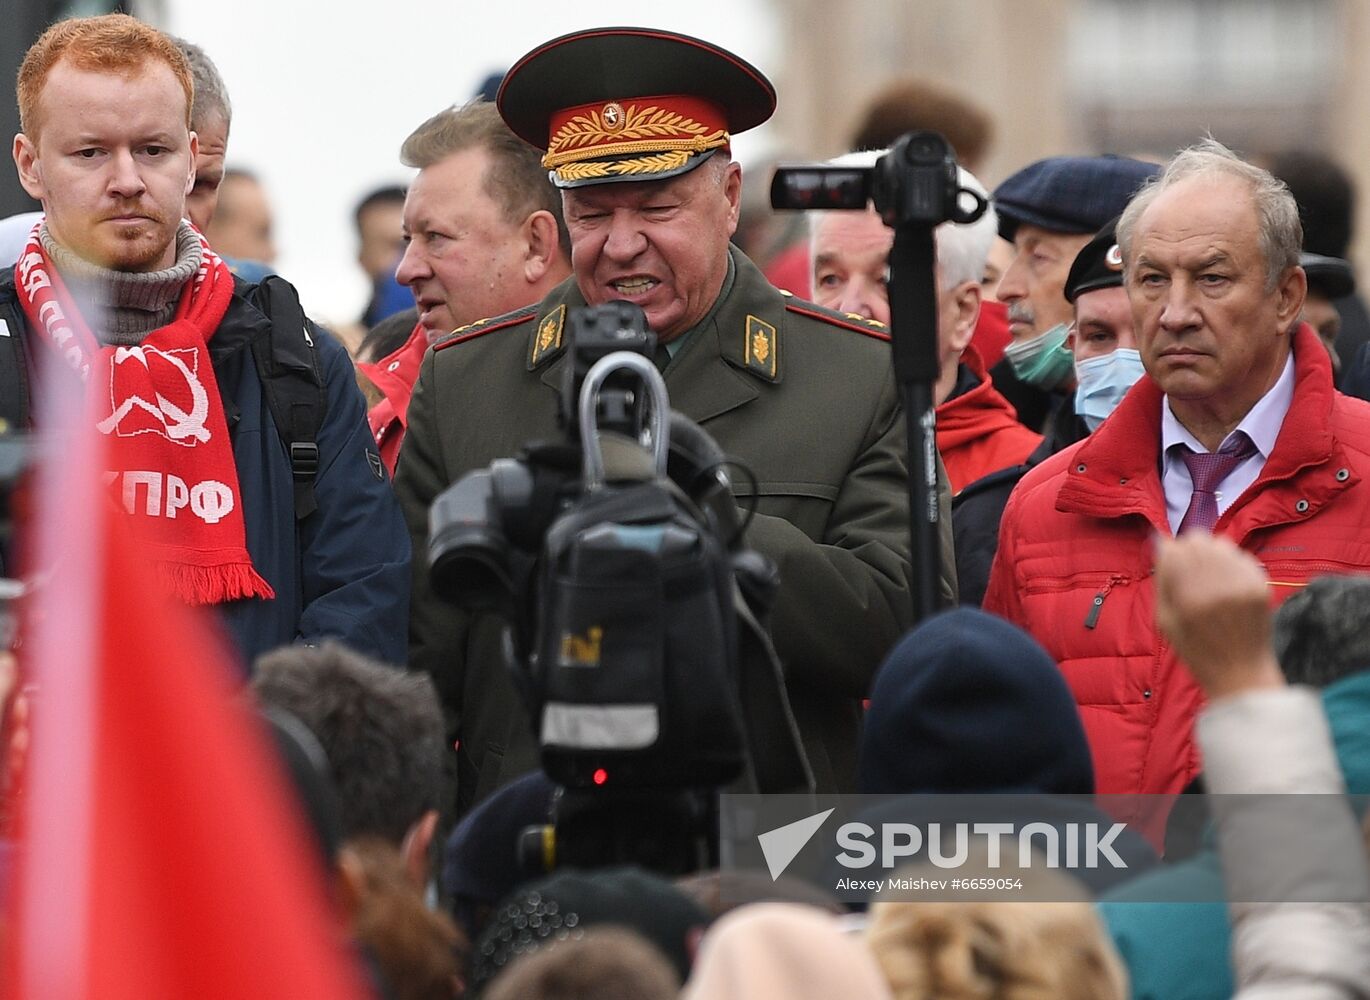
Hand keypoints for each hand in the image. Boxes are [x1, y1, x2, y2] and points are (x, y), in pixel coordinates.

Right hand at [1154, 534, 1284, 700]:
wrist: (1241, 672)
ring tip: (1210, 576)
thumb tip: (1162, 544)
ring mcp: (1243, 585)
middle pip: (1198, 539)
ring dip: (1211, 554)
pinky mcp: (1261, 585)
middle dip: (1189, 550)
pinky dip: (1231, 563)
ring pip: (1221, 543)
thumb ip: (1162, 581)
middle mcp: (1217, 586)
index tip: (1171, 565)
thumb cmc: (1196, 650)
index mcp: (1189, 598)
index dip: (1169, 553)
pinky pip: (1241, 556)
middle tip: (1190, 570)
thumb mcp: (1164, 620)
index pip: (1174, 549)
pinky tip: (1228, 583)